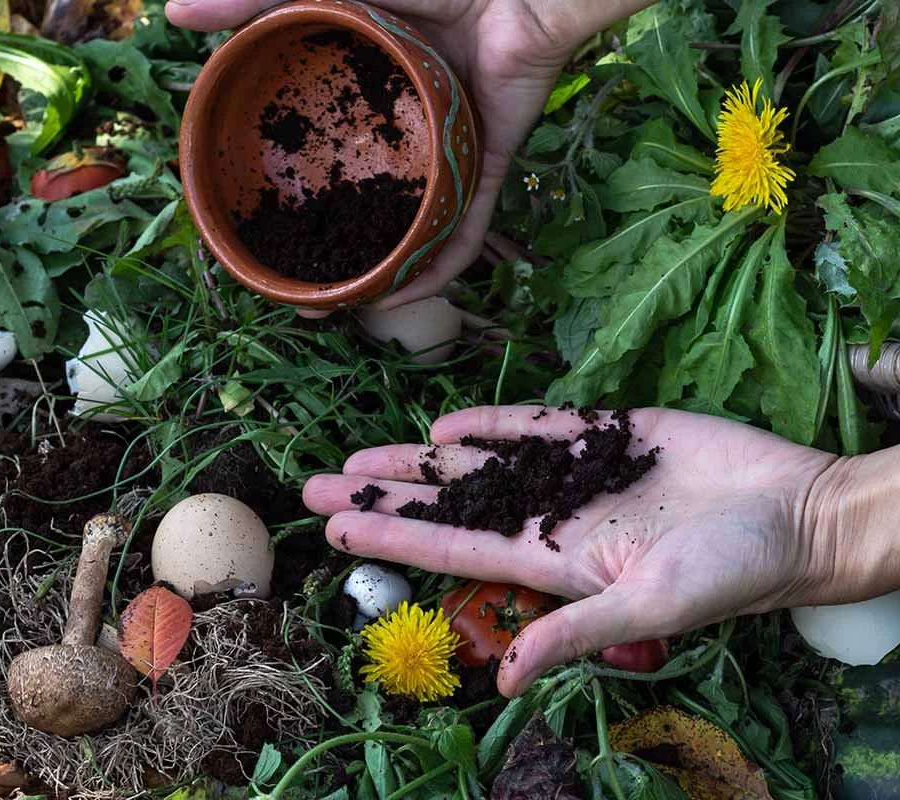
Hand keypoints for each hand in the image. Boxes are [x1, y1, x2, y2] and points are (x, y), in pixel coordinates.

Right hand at [168, 0, 652, 315]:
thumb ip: (257, 0)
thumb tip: (173, 12)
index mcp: (368, 99)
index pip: (323, 160)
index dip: (290, 199)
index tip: (254, 230)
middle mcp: (405, 134)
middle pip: (365, 207)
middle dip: (333, 255)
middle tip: (298, 293)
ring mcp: (448, 155)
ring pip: (412, 230)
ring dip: (381, 276)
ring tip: (342, 308)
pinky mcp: (489, 167)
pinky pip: (467, 232)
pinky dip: (439, 268)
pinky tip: (404, 298)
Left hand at [303, 406, 857, 696]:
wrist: (798, 512)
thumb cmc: (733, 571)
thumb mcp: (649, 610)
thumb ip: (574, 636)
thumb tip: (506, 685)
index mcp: (553, 561)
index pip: (452, 547)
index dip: (392, 537)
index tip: (333, 528)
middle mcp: (552, 517)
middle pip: (447, 503)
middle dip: (382, 495)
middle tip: (315, 484)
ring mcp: (574, 475)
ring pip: (477, 464)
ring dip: (417, 461)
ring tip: (358, 457)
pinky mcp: (607, 434)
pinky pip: (535, 426)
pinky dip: (489, 425)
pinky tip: (444, 428)